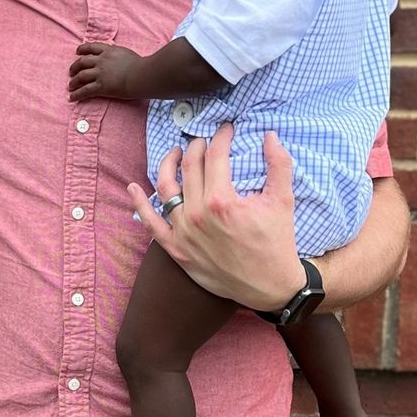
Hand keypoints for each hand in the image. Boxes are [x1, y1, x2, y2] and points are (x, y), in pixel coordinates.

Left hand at [67, 42, 140, 100]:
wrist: (141, 75)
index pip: (92, 47)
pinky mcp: (101, 86)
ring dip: (74, 81)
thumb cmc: (141, 65)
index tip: (77, 51)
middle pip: (82, 62)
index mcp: (109, 51)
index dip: (83, 49)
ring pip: (81, 76)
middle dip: (75, 66)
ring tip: (70, 86)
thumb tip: (119, 57)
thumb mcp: (127, 54)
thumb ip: (119, 55)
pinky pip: (85, 90)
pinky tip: (72, 98)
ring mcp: (100, 73)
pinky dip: (77, 94)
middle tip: (71, 71)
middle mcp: (102, 61)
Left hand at [128, 124, 304, 310]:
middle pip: (190, 167)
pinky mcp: (176, 250)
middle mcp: (197, 214)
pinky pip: (151, 224)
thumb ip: (278, 164)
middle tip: (204, 141)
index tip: (226, 129)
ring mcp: (183, 233)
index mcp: (222, 200)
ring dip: (168, 164)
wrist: (270, 287)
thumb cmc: (277, 243)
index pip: (215, 156)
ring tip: (175, 153)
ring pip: (166, 188)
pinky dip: (140, 204)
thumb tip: (270, 135)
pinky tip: (133, 187)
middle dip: (197, 146)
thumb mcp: (283, 201)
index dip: (221, 137)